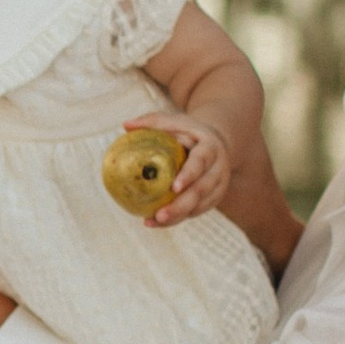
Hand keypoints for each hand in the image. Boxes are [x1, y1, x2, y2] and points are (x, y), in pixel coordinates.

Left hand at [125, 108, 231, 225]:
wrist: (216, 142)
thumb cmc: (188, 131)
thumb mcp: (174, 121)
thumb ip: (152, 122)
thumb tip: (126, 126)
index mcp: (210, 147)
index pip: (200, 162)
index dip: (188, 175)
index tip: (173, 188)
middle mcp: (218, 168)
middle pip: (201, 190)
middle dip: (181, 205)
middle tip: (160, 215)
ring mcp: (218, 185)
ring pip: (199, 205)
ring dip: (178, 216)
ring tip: (154, 221)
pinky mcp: (214, 197)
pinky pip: (196, 211)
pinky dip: (178, 218)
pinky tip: (157, 222)